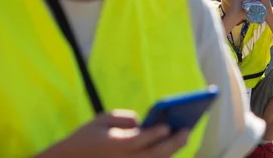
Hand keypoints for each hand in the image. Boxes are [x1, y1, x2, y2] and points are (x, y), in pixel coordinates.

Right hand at [46, 111, 188, 157]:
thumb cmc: (86, 138)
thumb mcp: (101, 120)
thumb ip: (124, 118)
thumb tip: (143, 123)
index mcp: (116, 145)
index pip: (142, 139)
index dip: (157, 133)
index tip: (169, 125)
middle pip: (155, 155)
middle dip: (173, 143)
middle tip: (186, 131)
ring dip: (170, 152)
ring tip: (181, 139)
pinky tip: (167, 150)